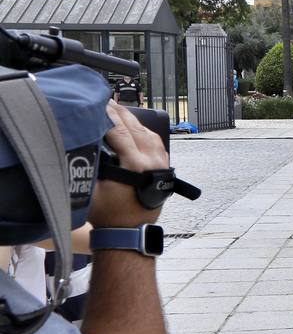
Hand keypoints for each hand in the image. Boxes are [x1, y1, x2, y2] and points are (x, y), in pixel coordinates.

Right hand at [89, 102, 169, 227]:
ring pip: (148, 134)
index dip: (107, 116)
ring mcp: (162, 164)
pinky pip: (156, 143)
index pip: (120, 131)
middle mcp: (153, 161)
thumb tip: (87, 138)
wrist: (128, 232)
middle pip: (136, 128)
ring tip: (119, 110)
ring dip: (133, 121)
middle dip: (120, 113)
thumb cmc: (108, 214)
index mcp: (135, 165)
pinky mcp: (164, 168)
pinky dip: (145, 132)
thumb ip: (93, 161)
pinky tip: (135, 126)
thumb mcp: (93, 185)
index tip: (98, 104)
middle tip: (107, 101)